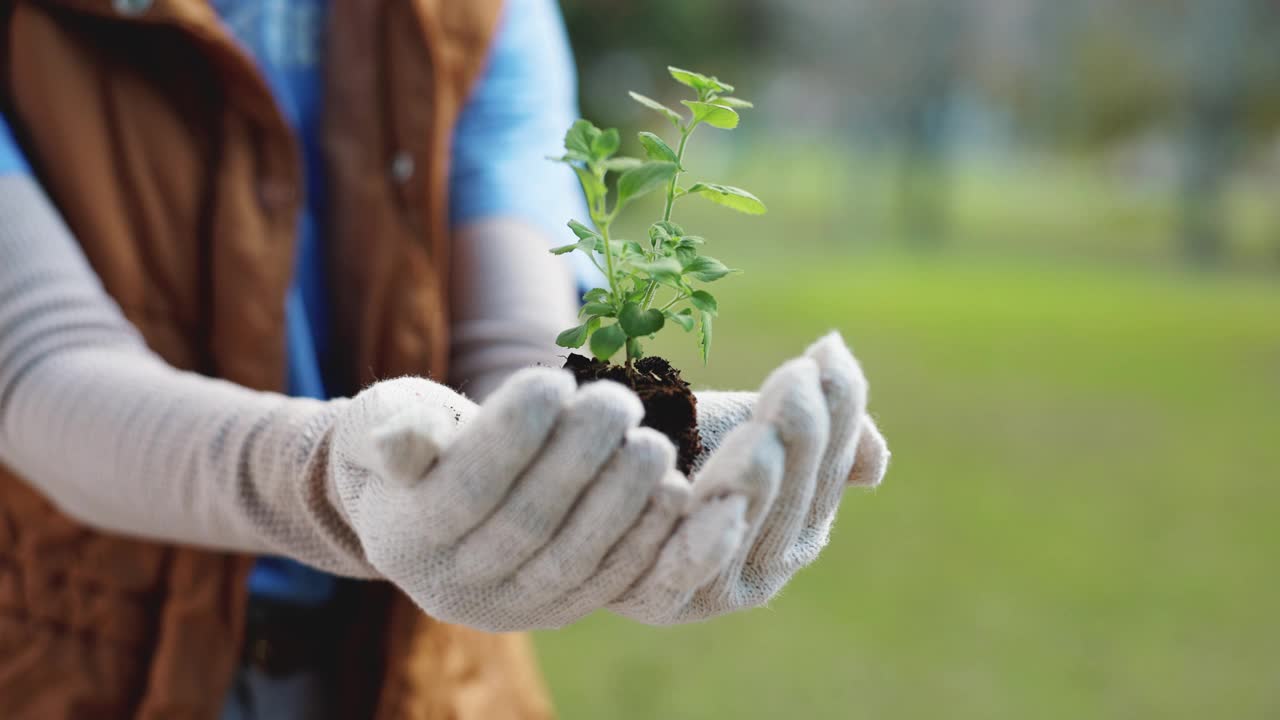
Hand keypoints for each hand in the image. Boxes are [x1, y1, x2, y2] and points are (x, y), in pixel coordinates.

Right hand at [327, 368, 738, 631]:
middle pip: (526, 526)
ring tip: (653, 443)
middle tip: (618, 400)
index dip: (511, 437)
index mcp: (403, 537)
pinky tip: (676, 493)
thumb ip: (389, 429)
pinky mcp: (558, 611)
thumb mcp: (381, 421)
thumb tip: (400, 441)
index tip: (553, 379)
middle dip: (579, 459)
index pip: (464, 489)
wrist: (426, 503)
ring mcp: (509, 608)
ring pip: (572, 560)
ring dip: (623, 502)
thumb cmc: (413, 437)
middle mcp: (452, 586)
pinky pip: (608, 582)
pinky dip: (647, 541)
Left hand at [605, 332, 888, 624]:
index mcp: (799, 527)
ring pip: (743, 528)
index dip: (836, 414)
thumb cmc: (681, 441)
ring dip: (757, 477)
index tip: (823, 355)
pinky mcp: (654, 598)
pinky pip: (682, 570)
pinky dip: (702, 537)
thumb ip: (819, 431)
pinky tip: (710, 494)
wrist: (591, 466)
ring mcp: (711, 590)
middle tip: (793, 378)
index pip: (829, 470)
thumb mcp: (753, 424)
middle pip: (793, 499)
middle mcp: (765, 568)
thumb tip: (873, 459)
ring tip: (761, 427)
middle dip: (800, 437)